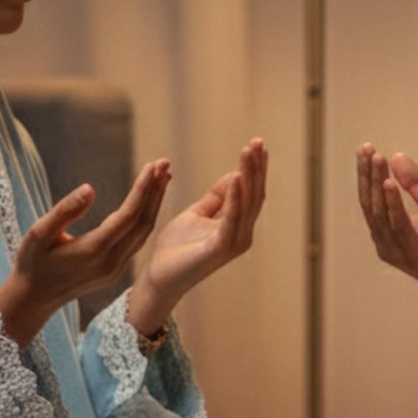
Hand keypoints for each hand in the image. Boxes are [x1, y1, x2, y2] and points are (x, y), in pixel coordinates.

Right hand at [0, 162, 171, 347]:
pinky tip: (148, 200)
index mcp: (94, 251)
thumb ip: (64, 211)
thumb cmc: (32, 263)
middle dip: (155, 191)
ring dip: (155, 203)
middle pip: (143, 222)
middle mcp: (111, 262)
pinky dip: (146, 216)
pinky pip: (137, 240)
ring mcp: (116, 269)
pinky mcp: (115, 270)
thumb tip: (90, 188)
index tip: (151, 165)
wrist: (33, 300)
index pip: (128, 215)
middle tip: (164, 162)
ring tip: (162, 176)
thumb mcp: (38, 234)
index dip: (142, 189)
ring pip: (144, 232)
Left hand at [127, 139, 267, 334]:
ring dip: (249, 175)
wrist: (159, 275)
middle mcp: (241, 234)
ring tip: (249, 151)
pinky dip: (234, 197)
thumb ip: (217, 198)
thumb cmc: (177, 248)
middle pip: (254, 195)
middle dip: (257, 167)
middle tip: (259, 142)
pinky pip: (231, 218)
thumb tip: (235, 174)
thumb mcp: (198, 213)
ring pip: (247, 203)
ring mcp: (233, 242)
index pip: (251, 192)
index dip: (255, 168)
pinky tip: (235, 177)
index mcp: (237, 225)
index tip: (257, 144)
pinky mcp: (220, 248)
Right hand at [357, 144, 417, 351]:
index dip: (367, 173)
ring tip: (377, 158)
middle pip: (370, 205)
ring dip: (377, 184)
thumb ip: (415, 186)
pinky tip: (390, 183)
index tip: (366, 146)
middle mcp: (388, 245)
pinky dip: (392, 204)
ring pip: (379, 215)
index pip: (371, 199)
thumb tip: (395, 156)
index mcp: (390, 233)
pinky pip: (399, 227)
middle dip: (366, 175)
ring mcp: (400, 254)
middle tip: (365, 147)